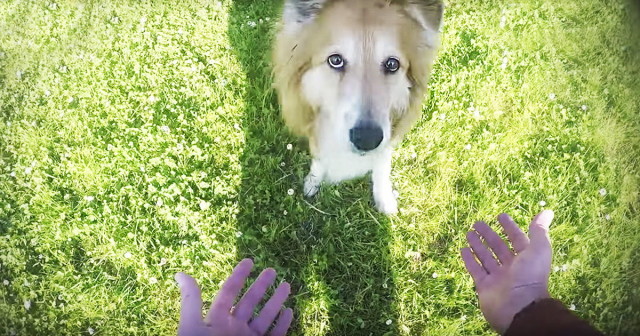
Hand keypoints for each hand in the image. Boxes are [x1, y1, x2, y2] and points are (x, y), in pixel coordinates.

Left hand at [176, 259, 292, 335]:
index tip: (249, 260)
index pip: (229, 292)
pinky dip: (283, 324)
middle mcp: (234, 330)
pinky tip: (288, 311)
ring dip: (275, 301)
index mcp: (217, 321)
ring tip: (287, 285)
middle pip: (250, 302)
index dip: (238, 275)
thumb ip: (191, 300)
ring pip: (265, 317)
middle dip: (261, 286)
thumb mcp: (192, 327)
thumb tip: (178, 272)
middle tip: (272, 270)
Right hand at [461, 210, 553, 332]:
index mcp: (526, 259)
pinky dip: (469, 259)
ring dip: (477, 245)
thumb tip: (547, 211)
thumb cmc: (530, 276)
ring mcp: (497, 278)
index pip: (517, 239)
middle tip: (477, 222)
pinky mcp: (484, 286)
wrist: (518, 308)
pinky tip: (463, 249)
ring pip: (486, 257)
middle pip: (499, 247)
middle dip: (489, 235)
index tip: (500, 216)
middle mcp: (512, 268)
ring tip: (468, 232)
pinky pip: (475, 270)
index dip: (510, 227)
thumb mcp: (538, 249)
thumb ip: (539, 231)